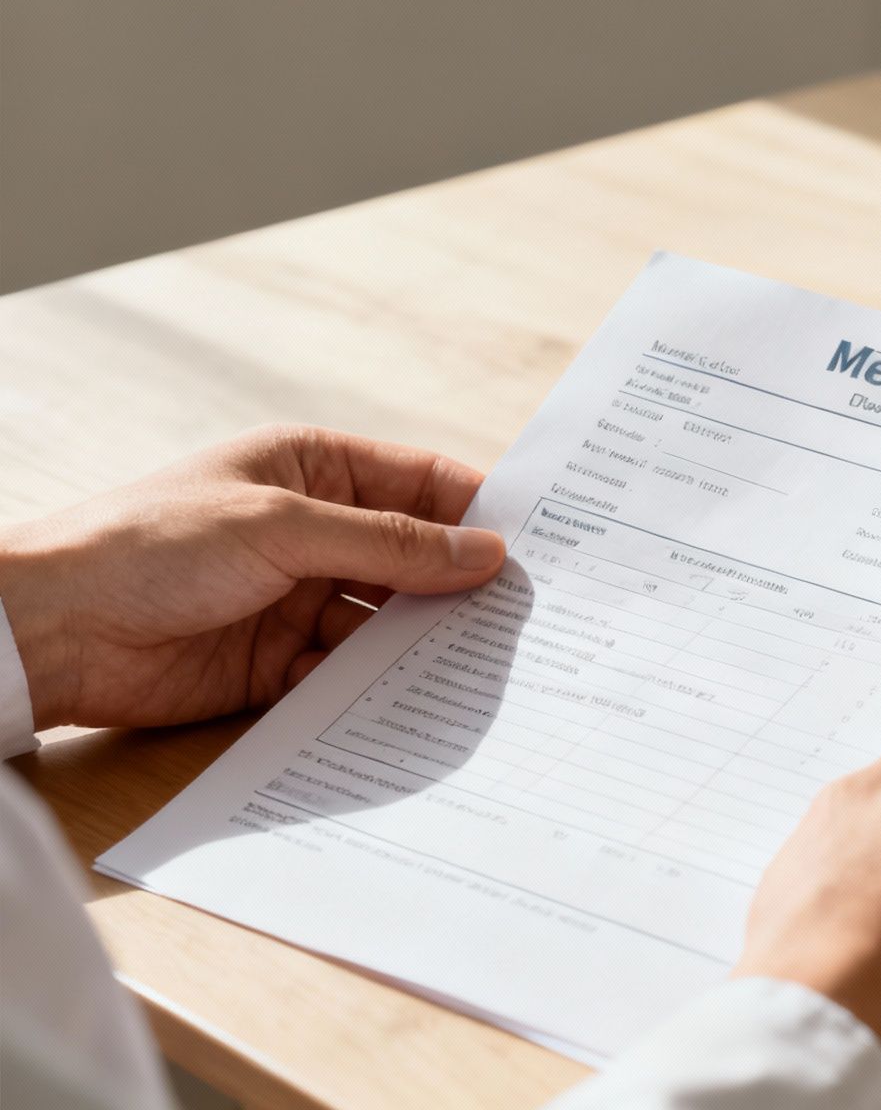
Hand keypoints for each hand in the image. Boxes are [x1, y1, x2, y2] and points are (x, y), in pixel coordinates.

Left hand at [0, 425, 503, 729]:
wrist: (52, 631)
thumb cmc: (150, 546)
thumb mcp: (282, 528)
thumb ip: (389, 545)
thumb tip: (484, 553)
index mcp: (313, 469)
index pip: (422, 482)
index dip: (479, 511)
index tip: (540, 546)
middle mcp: (313, 531)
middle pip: (415, 557)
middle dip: (462, 585)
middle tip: (528, 617)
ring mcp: (298, 598)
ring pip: (389, 620)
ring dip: (425, 641)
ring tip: (482, 665)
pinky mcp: (280, 664)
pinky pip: (350, 674)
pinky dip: (379, 686)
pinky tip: (417, 700)